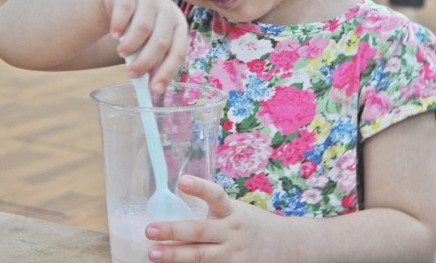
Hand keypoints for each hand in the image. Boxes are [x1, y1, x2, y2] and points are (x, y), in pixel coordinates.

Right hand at [106, 0, 187, 92]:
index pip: (178, 51)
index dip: (167, 72)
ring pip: (142, 27)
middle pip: (160, 41)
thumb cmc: (141, 25)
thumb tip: (153, 91)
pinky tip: (114, 35)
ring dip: (130, 46)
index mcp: (178, 25)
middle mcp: (167, 10)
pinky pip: (124, 11)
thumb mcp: (150, 41)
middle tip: (132, 74)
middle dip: (145, 62)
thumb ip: (153, 62)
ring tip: (122, 53)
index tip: (154, 90)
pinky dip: (118, 27)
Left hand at [144, 176, 290, 262]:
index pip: (216, 195)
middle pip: (200, 231)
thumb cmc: (251, 225)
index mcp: (232, 212)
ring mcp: (233, 255)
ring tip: (153, 253)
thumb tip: (175, 201)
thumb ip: (213, 210)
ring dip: (175, 255)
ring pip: (200, 256)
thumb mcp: (236, 211)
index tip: (182, 180)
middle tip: (150, 230)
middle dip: (173, 231)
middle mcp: (232, 232)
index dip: (199, 187)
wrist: (286, 246)